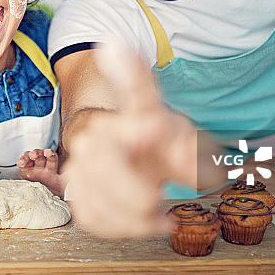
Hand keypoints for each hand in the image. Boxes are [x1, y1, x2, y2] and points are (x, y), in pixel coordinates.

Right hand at [17, 148, 63, 197]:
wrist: (42, 197)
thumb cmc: (54, 192)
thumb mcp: (61, 188)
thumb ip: (66, 183)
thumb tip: (72, 185)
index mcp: (52, 168)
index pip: (52, 158)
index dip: (50, 154)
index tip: (48, 153)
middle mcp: (43, 165)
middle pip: (41, 155)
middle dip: (38, 153)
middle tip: (34, 155)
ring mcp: (34, 166)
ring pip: (31, 157)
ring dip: (29, 156)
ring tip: (27, 158)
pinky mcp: (25, 170)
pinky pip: (23, 163)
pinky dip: (21, 161)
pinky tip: (20, 163)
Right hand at [62, 44, 224, 237]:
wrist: (127, 155)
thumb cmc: (159, 148)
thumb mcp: (187, 148)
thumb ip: (196, 158)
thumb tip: (200, 167)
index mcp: (138, 114)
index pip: (135, 87)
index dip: (128, 70)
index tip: (115, 47)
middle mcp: (101, 131)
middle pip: (103, 162)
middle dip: (133, 193)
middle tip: (158, 200)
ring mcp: (82, 159)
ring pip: (97, 196)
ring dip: (131, 217)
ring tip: (154, 213)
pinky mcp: (74, 185)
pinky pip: (92, 216)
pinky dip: (119, 227)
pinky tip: (138, 220)